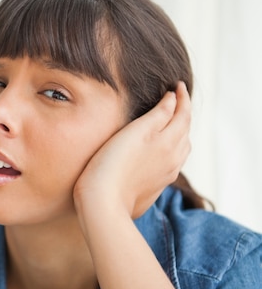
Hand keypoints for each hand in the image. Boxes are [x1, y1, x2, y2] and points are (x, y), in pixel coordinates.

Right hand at [74, 82, 190, 218]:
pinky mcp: (154, 187)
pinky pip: (172, 162)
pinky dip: (171, 148)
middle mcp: (173, 159)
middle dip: (182, 113)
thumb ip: (158, 114)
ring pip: (181, 148)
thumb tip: (173, 98)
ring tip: (171, 122)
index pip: (183, 114)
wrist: (102, 203)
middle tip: (176, 99)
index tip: (178, 85)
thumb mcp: (135, 132)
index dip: (182, 97)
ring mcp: (165, 175)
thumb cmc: (113, 165)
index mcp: (170, 142)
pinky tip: (159, 150)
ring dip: (179, 132)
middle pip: (185, 131)